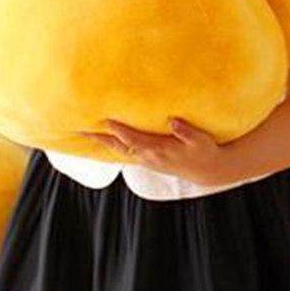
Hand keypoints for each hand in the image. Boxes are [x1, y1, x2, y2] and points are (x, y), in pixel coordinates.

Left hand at [79, 118, 228, 185]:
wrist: (207, 170)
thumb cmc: (204, 151)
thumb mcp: (201, 140)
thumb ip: (187, 131)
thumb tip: (173, 121)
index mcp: (160, 150)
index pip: (135, 139)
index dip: (120, 130)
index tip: (106, 120)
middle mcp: (150, 157)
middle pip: (120, 147)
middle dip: (102, 138)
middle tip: (82, 130)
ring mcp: (148, 160)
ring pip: (121, 150)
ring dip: (104, 142)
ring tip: (87, 133)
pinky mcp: (149, 161)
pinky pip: (126, 153)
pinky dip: (114, 146)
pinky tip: (106, 141)